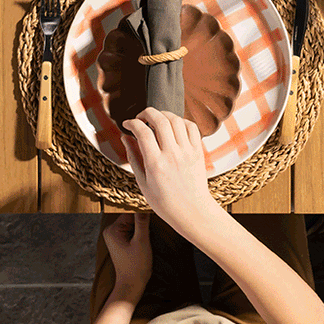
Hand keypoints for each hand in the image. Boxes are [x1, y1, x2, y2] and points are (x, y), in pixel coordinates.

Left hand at [102, 212, 153, 301]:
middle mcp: (111, 230)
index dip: (143, 213)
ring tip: (148, 236)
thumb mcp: (141, 242)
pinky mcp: (120, 240)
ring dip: (142, 226)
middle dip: (142, 220)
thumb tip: (144, 203)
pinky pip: (132, 229)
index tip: (154, 215)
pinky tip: (145, 238)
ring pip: (132, 222)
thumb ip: (142, 222)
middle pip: (131, 216)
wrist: (131, 285)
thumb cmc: (136, 266)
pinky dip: (140, 231)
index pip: (130, 212)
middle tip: (151, 229)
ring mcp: (115, 235)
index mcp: (112, 229)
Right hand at [123, 108, 217, 232]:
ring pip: (176, 120)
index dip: (132, 123)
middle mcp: (172, 155)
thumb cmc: (165, 202)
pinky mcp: (198, 151)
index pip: (143, 132)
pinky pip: (191, 126)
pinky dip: (181, 121)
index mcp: (156, 164)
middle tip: (140, 117)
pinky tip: (173, 126)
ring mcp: (187, 151)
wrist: (192, 211)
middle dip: (147, 112)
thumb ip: (133, 157)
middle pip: (160, 120)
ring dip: (163, 114)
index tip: (127, 124)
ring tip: (156, 120)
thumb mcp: (142, 183)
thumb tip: (125, 138)